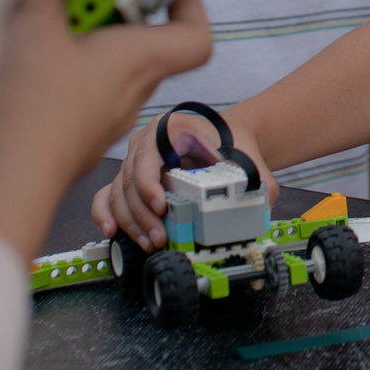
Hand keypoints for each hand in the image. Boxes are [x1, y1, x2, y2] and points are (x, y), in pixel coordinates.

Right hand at [0, 0, 213, 261]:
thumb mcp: (32, 22)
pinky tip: (39, 57)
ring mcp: (109, 116)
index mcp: (137, 58)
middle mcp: (134, 89)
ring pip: (116, 64)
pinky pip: (92, 88)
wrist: (4, 179)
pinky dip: (76, 65)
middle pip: (147, 39)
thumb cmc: (27, 107)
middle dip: (120, 3)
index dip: (188, 0)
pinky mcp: (82, 132)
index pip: (196, 33)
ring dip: (94, 34)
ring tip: (54, 12)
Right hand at [93, 102, 271, 251]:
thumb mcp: (248, 159)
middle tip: (159, 237)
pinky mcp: (130, 179)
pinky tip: (111, 231)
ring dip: (130, 221)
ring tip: (150, 242)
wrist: (229, 141)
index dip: (149, 183)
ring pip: (119, 192)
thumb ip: (258, 179)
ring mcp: (135, 161)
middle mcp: (146, 142)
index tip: (160, 206)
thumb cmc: (233, 146)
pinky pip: (109, 195)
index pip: (148, 155)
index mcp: (170, 128)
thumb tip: (263, 202)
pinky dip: (106, 213)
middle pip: (131, 180)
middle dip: (142, 214)